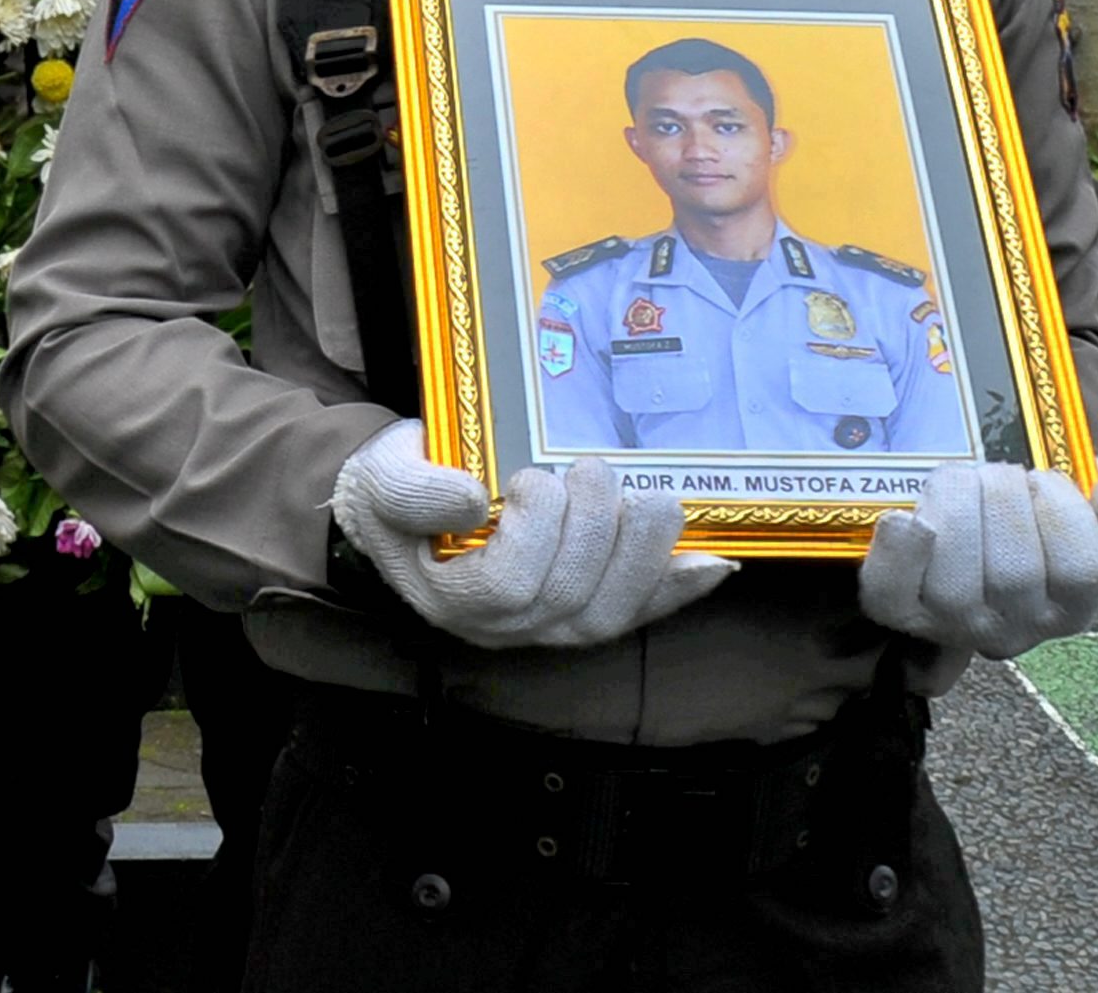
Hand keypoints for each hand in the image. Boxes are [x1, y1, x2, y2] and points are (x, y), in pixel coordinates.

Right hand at [329, 420, 735, 650]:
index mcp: (450, 598)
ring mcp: (547, 628)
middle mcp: (504, 628)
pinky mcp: (581, 612)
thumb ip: (416, 488)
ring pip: (612, 613)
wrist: (402, 514)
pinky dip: (677, 589)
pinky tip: (712, 562)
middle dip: (599, 529)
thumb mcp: (384, 478)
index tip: (531, 479)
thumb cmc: (394, 495)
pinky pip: (636, 613)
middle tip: (595, 469)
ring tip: (655, 502)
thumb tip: (473, 497)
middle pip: (573, 600)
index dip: (537, 531)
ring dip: (647, 555)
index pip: (509, 586)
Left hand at [859, 462, 1097, 658]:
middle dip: (1001, 499)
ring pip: (955, 585)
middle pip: (1014, 575)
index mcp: (1072, 607)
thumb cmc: (1030, 513)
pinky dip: (899, 554)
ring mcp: (952, 625)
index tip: (1043, 478)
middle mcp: (1015, 629)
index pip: (1083, 570)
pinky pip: (894, 594)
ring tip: (958, 480)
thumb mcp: (1089, 503)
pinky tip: (905, 520)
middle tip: (993, 472)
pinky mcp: (898, 611)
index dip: (1062, 510)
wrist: (959, 522)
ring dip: (954, 510)